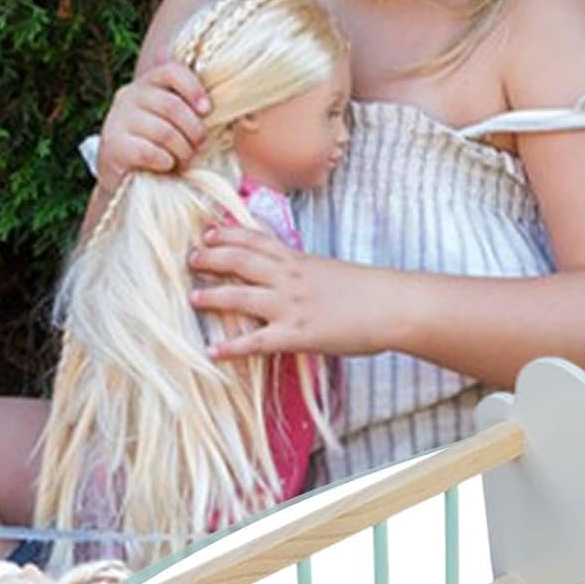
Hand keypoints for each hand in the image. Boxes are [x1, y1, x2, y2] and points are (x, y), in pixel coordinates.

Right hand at [97, 60, 210, 192]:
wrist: (127, 178)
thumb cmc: (162, 147)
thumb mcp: (179, 124)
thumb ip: (199, 112)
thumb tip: (245, 118)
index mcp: (147, 84)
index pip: (171, 71)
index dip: (194, 89)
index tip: (207, 111)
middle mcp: (128, 96)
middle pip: (171, 105)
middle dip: (194, 130)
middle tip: (201, 146)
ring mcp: (117, 120)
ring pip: (163, 131)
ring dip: (182, 150)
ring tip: (184, 159)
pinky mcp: (112, 146)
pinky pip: (148, 152)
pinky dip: (165, 161)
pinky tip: (166, 165)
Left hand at [188, 223, 403, 357]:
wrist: (394, 305)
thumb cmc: (369, 290)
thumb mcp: (330, 270)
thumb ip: (304, 269)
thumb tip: (287, 271)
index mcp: (298, 260)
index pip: (256, 239)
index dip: (228, 234)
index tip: (207, 232)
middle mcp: (289, 278)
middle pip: (240, 261)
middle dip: (211, 258)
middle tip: (189, 259)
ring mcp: (291, 305)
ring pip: (241, 296)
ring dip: (213, 296)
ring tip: (192, 298)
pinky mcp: (297, 334)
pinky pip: (257, 341)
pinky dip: (232, 347)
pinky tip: (213, 351)